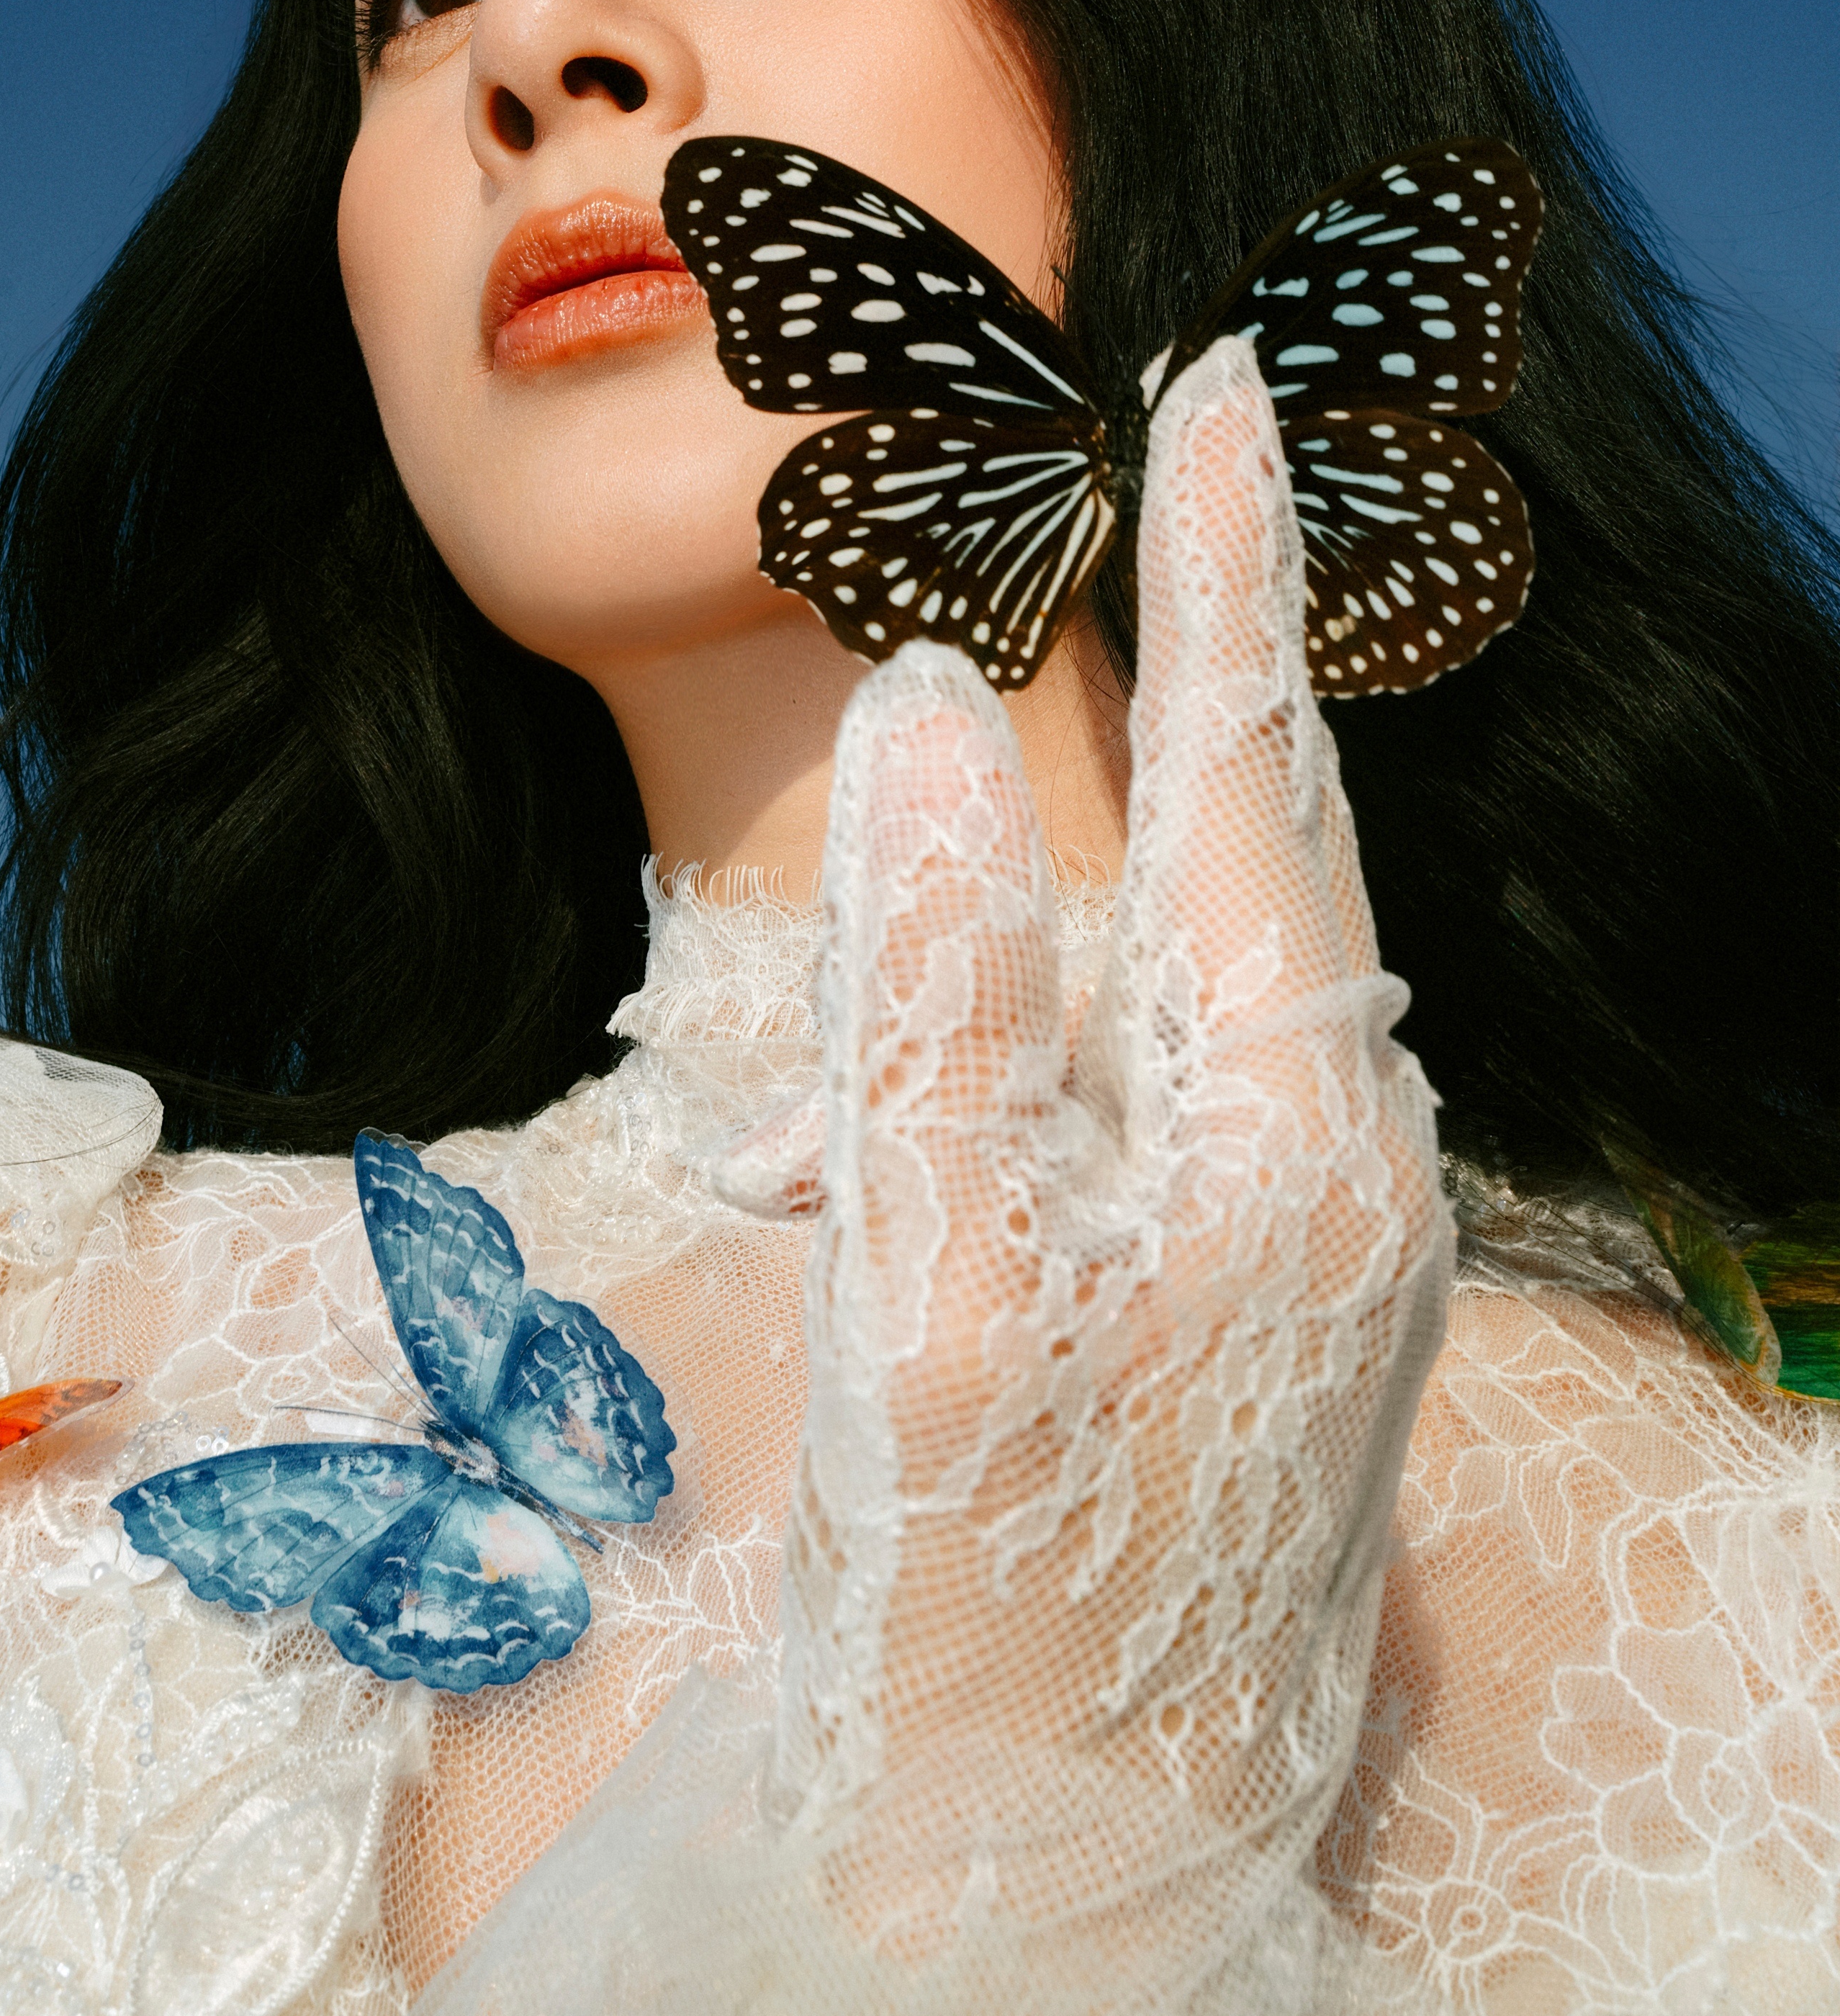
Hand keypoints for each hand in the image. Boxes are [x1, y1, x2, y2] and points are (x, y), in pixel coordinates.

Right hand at [768, 333, 1449, 1979]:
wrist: (1054, 1888)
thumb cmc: (993, 1612)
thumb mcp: (943, 1285)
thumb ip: (930, 994)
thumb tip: (914, 713)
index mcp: (1299, 1137)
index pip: (1259, 780)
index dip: (1230, 569)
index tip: (1227, 377)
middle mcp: (1328, 1161)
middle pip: (1247, 851)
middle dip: (1197, 664)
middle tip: (1168, 477)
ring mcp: (1287, 1233)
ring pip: (1175, 970)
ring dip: (1086, 875)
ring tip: (995, 865)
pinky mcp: (1225, 1294)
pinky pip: (1132, 1081)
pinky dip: (1038, 1028)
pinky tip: (940, 1081)